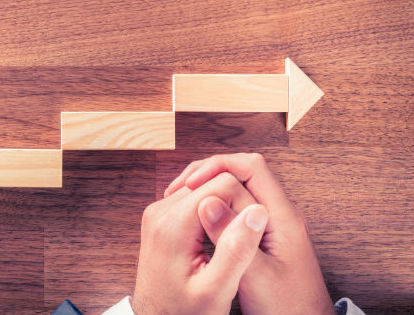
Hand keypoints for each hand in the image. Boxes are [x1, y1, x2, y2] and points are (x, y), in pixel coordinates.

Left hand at [132, 172, 268, 314]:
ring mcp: (157, 212)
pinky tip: (219, 236)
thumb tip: (257, 211)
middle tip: (246, 235)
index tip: (253, 229)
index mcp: (172, 224)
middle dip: (234, 201)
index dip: (245, 201)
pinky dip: (210, 212)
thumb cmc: (183, 312)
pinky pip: (192, 199)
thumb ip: (236, 250)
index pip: (221, 183)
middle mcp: (159, 210)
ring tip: (233, 237)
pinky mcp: (160, 217)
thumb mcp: (216, 290)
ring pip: (203, 187)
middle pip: (210, 181)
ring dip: (223, 206)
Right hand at [165, 153, 333, 314]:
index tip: (190, 184)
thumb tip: (207, 201)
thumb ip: (232, 239)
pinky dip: (212, 210)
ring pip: (236, 191)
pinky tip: (195, 221)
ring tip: (181, 202)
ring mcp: (268, 225)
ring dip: (208, 192)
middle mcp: (277, 214)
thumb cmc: (289, 309)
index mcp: (283, 217)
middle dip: (208, 175)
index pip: (252, 168)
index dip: (218, 167)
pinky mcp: (259, 237)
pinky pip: (234, 211)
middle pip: (241, 174)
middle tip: (179, 190)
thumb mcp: (257, 276)